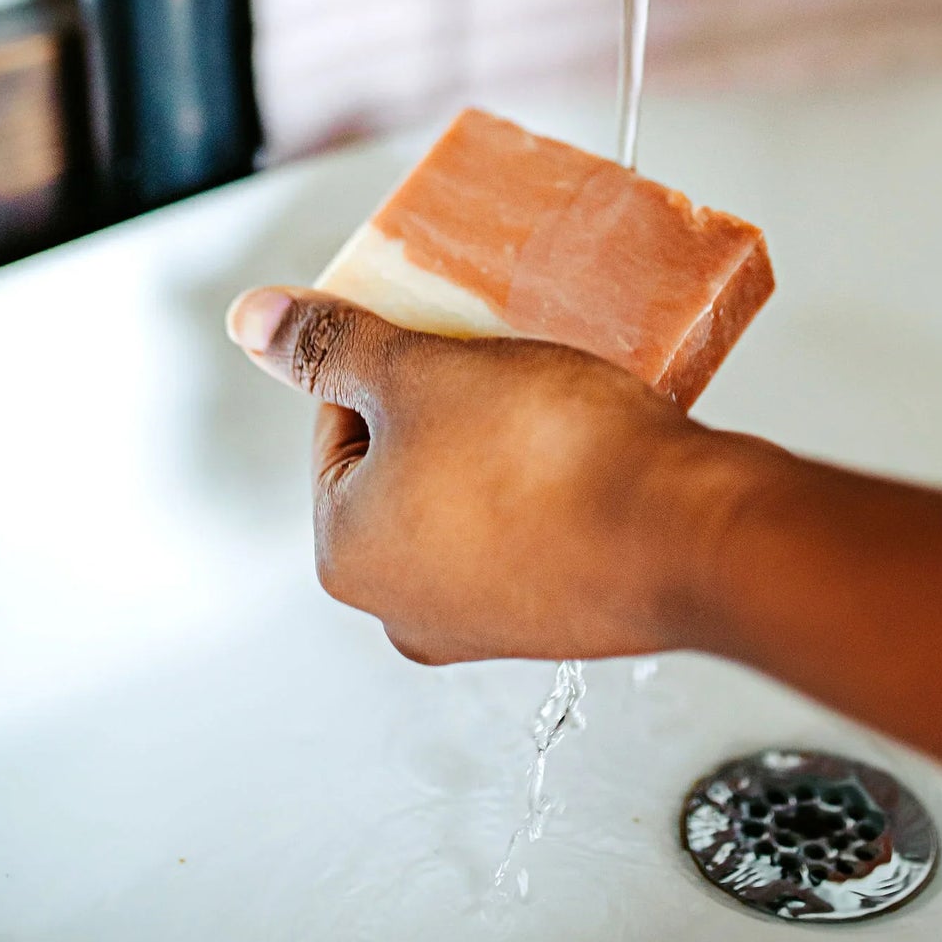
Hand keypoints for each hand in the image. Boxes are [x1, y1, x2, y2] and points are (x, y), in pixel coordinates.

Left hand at [225, 287, 745, 662]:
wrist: (687, 534)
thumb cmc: (551, 459)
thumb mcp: (420, 371)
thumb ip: (330, 345)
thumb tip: (254, 320)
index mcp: (347, 552)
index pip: (338, 422)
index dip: (389, 358)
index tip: (444, 330)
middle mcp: (406, 607)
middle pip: (406, 459)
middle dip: (450, 398)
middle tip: (497, 354)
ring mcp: (489, 620)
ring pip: (475, 490)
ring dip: (505, 435)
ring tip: (552, 391)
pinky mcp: (563, 614)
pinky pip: (539, 524)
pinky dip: (556, 479)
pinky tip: (590, 443)